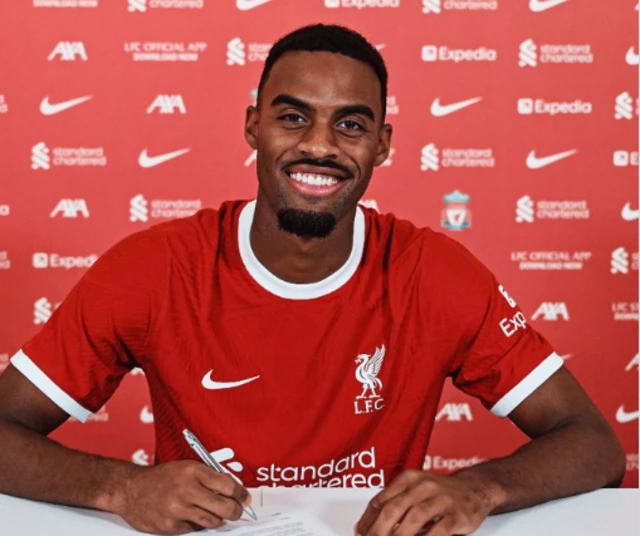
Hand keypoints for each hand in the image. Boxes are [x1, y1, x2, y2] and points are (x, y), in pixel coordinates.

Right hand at [114, 460, 251, 533]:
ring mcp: (178, 510)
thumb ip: (209, 477)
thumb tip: (233, 490)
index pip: (228, 485)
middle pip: (225, 506)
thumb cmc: (162, 477)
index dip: (241, 493)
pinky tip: (193, 516)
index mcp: (193, 471)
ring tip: (217, 514)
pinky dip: (198, 524)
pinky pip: (195, 529)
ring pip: (213, 521)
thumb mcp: (187, 468)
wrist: (131, 489)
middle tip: (238, 511)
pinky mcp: (170, 526)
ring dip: (219, 519)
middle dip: (236, 511)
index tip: (245, 498)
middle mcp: (186, 490)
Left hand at [355, 469, 497, 535]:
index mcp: (409, 478)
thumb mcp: (414, 491)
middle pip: (394, 509)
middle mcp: (423, 485)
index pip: (380, 499)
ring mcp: (441, 499)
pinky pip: (439, 530)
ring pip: (414, 518)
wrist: (475, 489)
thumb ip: (392, 504)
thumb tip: (363, 527)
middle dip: (378, 530)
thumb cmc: (439, 493)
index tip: (361, 533)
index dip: (367, 520)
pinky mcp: (457, 515)